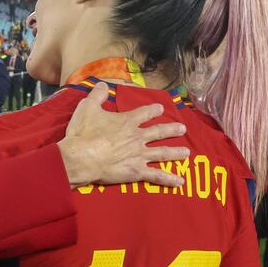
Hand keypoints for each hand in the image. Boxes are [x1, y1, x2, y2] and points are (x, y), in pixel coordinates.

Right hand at [58, 82, 188, 187]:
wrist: (82, 157)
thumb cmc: (84, 133)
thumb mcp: (87, 107)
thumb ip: (97, 95)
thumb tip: (102, 84)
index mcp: (127, 121)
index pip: (145, 113)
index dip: (154, 110)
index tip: (160, 108)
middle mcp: (137, 137)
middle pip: (159, 132)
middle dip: (171, 129)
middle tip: (182, 129)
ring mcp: (139, 155)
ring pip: (162, 153)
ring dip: (175, 152)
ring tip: (186, 152)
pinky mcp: (137, 171)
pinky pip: (156, 176)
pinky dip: (169, 179)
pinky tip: (180, 181)